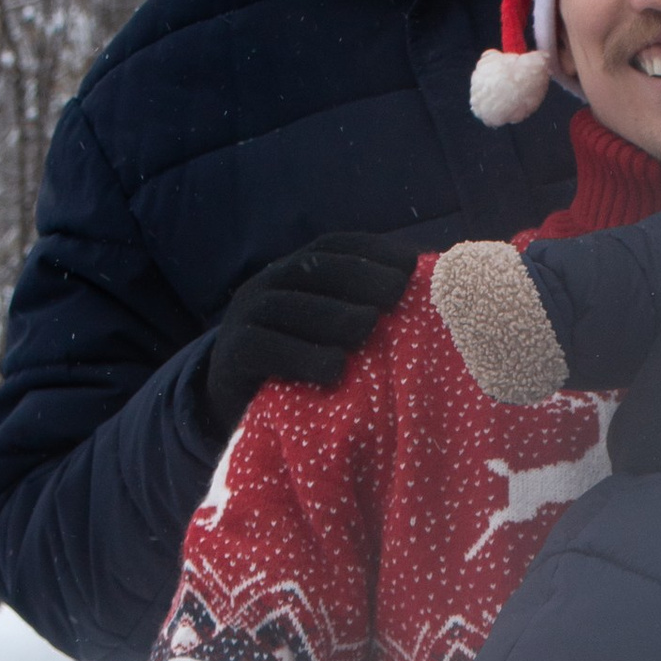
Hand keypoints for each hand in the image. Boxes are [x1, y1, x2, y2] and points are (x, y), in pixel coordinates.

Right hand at [201, 232, 424, 437]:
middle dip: (358, 276)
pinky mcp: (230, 356)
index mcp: (296, 273)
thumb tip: (430, 300)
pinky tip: (334, 370)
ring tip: (368, 327)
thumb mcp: (335, 338)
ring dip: (331, 314)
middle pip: (313, 268)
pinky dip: (301, 357)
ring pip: (287, 306)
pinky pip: (264, 348)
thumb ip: (367, 315)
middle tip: (397, 292)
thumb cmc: (304, 372)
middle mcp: (267, 285)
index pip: (335, 247)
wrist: (240, 412)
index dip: (373, 251)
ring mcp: (244, 318)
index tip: (411, 264)